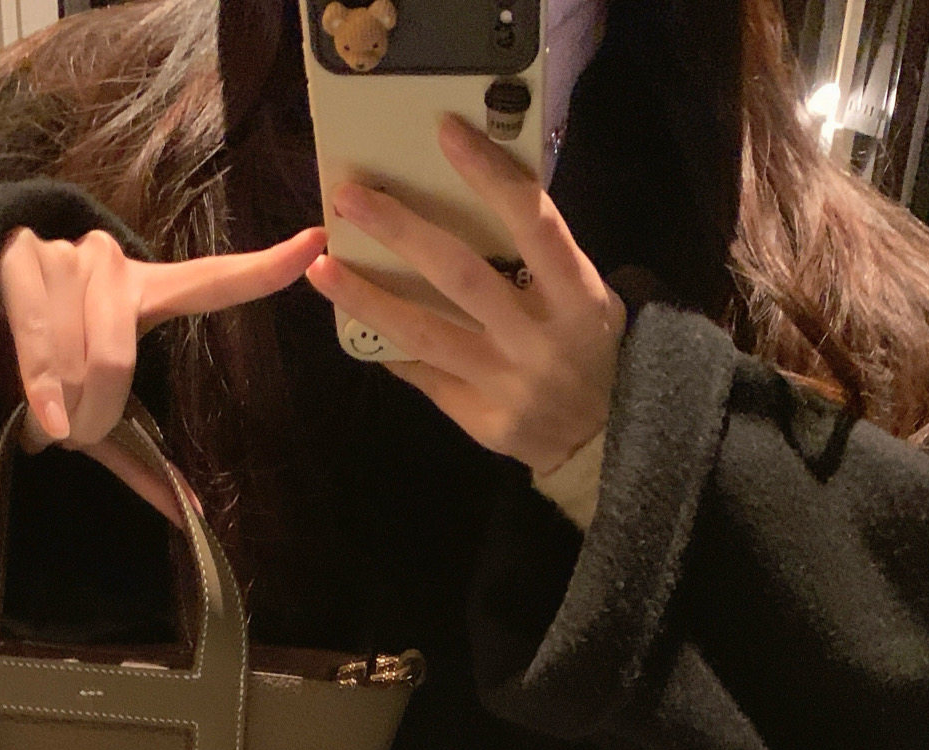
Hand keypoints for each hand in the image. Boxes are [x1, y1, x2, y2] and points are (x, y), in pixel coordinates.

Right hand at [0, 223, 324, 516]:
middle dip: (90, 415)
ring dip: (52, 407)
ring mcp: (65, 253)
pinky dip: (38, 392)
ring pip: (76, 356)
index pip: (213, 280)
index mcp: (145, 294)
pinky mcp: (18, 253)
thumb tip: (190, 516)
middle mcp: (110, 262)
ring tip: (34, 407)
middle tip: (67, 431)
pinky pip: (38, 337)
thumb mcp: (94, 421)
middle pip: (118, 360)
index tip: (318, 243)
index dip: (265, 267)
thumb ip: (142, 464)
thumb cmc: (38, 379)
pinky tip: (39, 420)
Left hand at [306, 113, 624, 476]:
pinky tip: (353, 321)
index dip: (489, 175)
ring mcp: (508, 384)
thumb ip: (542, 257)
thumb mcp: (588, 296)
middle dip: (401, 232)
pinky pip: (425, 376)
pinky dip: (389, 346)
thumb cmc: (590, 347)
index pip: (532, 223)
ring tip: (324, 268)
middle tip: (351, 198)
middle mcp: (540, 340)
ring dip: (368, 298)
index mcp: (577, 298)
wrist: (604, 438)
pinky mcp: (483, 419)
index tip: (446, 133)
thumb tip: (472, 199)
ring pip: (427, 333)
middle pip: (461, 276)